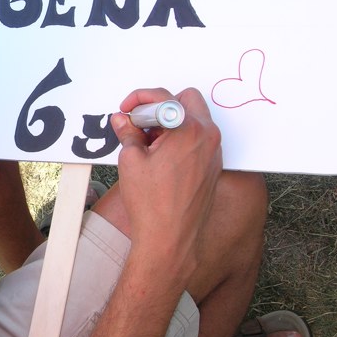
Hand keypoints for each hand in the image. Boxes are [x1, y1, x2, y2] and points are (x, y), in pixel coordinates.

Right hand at [111, 87, 221, 280]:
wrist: (169, 239)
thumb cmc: (152, 203)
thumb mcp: (131, 160)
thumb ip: (127, 133)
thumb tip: (122, 120)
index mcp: (189, 130)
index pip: (164, 97)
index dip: (140, 99)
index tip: (127, 109)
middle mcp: (208, 137)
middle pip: (187, 100)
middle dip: (160, 106)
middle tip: (140, 123)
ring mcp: (214, 152)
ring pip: (194, 119)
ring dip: (170, 122)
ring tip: (147, 143)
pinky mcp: (213, 166)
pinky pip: (198, 138)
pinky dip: (179, 138)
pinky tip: (159, 156)